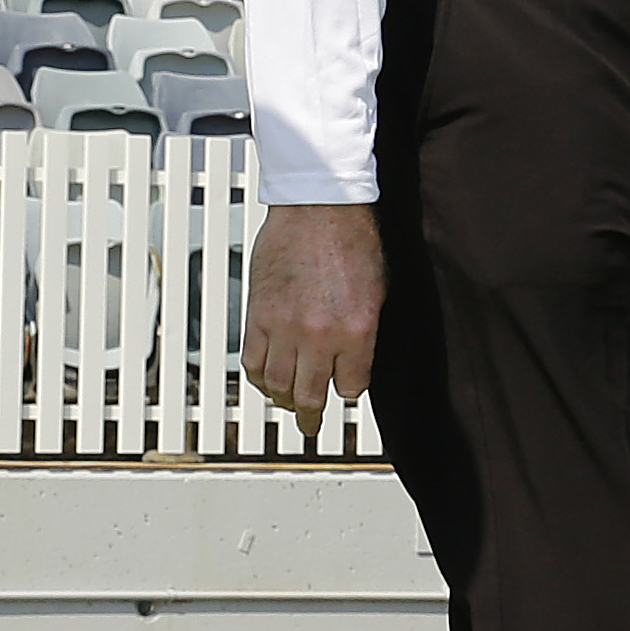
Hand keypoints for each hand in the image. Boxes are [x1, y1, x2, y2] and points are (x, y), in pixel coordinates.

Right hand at [242, 200, 383, 435]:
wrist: (318, 206)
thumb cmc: (353, 239)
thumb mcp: (377, 293)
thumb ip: (363, 333)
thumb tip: (352, 362)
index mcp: (357, 331)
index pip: (350, 387)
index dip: (348, 390)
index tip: (344, 390)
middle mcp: (319, 335)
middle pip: (310, 396)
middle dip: (312, 416)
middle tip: (311, 424)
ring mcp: (284, 326)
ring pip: (277, 386)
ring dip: (283, 400)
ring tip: (288, 404)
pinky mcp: (257, 314)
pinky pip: (252, 362)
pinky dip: (258, 377)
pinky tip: (266, 379)